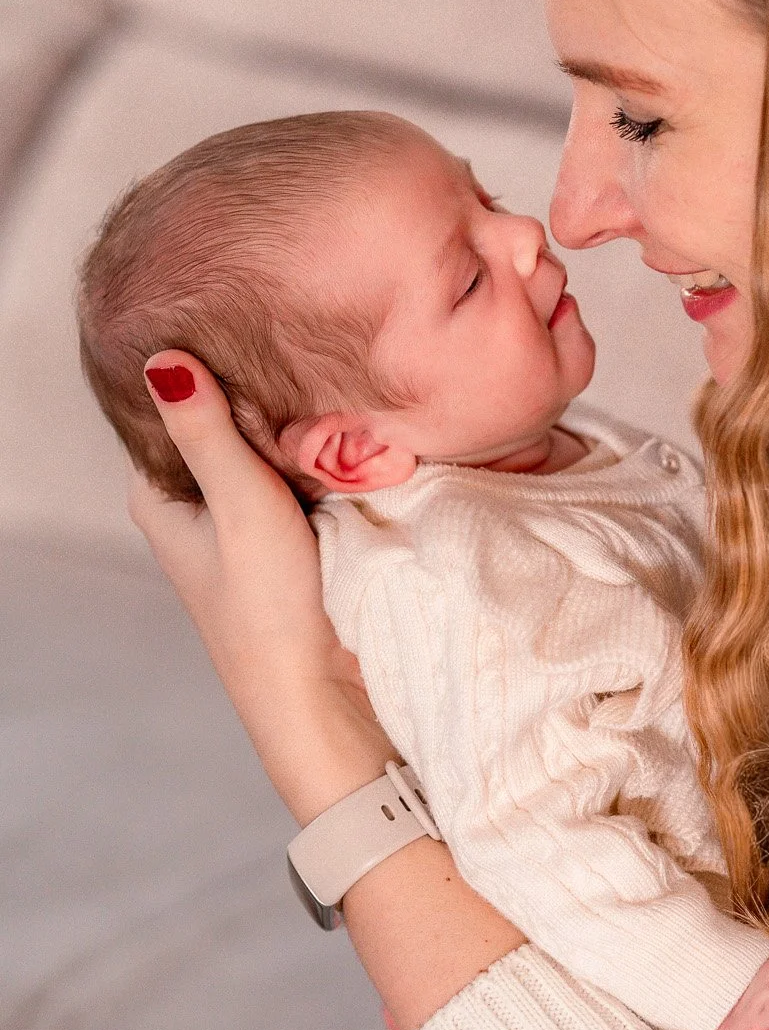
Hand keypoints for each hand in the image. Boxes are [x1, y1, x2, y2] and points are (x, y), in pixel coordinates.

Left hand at [128, 349, 391, 822]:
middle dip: (261, 396)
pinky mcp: (293, 534)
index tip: (250, 332)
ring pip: (270, 447)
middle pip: (225, 422)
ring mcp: (246, 521)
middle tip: (301, 352)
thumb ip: (206, 432)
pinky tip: (347, 430)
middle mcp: (197, 506)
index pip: (172, 406)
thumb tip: (162, 357)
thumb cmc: (269, 612)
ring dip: (299, 426)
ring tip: (330, 381)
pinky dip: (323, 455)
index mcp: (160, 498)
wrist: (327, 697)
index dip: (207, 369)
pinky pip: (305, 472)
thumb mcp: (238, 507)